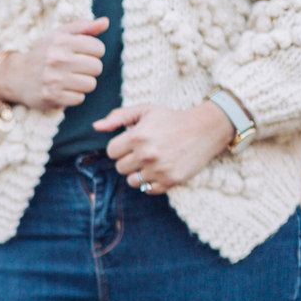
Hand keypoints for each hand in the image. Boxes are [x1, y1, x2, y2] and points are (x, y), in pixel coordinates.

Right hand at [0, 18, 109, 109]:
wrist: (15, 76)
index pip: (98, 49)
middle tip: (76, 69)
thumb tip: (106, 22)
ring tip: (70, 79)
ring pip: (90, 84)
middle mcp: (58, 59)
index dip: (93, 53)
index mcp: (62, 41)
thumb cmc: (42, 53)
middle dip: (89, 69)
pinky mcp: (52, 96)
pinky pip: (79, 98)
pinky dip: (74, 96)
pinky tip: (63, 90)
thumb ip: (83, 27)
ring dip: (83, 83)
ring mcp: (54, 79)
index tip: (82, 55)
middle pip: (97, 68)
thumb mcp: (59, 35)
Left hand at [94, 101, 235, 193]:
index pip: (111, 152)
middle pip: (120, 168)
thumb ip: (119, 117)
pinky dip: (151, 182)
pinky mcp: (170, 181)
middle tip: (144, 151)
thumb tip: (95, 127)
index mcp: (137, 136)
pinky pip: (147, 190)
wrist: (205, 129)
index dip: (120, 147)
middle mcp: (147, 154)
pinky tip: (160, 169)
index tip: (132, 142)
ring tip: (152, 160)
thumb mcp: (145, 111)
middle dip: (128, 159)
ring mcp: (158, 170)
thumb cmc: (171, 119)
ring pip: (132, 181)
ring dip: (139, 172)